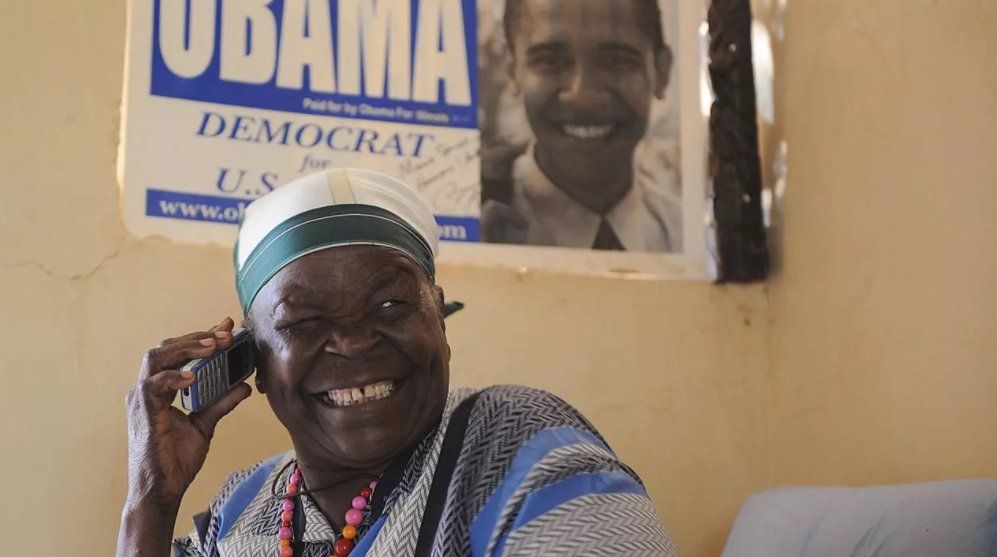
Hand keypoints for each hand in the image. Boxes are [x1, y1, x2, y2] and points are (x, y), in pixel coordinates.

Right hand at [124, 317, 251, 509]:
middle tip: (226, 335)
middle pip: (166, 348)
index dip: (201, 337)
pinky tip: (193, 377)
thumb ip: (221, 403)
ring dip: (186, 348)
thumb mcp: (205, 425)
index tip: (227, 327)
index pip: (178, 353)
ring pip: (156, 357)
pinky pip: (152, 386)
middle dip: (197, 337)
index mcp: (160, 389)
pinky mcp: (143, 414)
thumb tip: (246, 386)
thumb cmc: (175, 459)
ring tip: (213, 347)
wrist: (162, 490)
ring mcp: (141, 400)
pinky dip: (173, 377)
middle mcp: (147, 389)